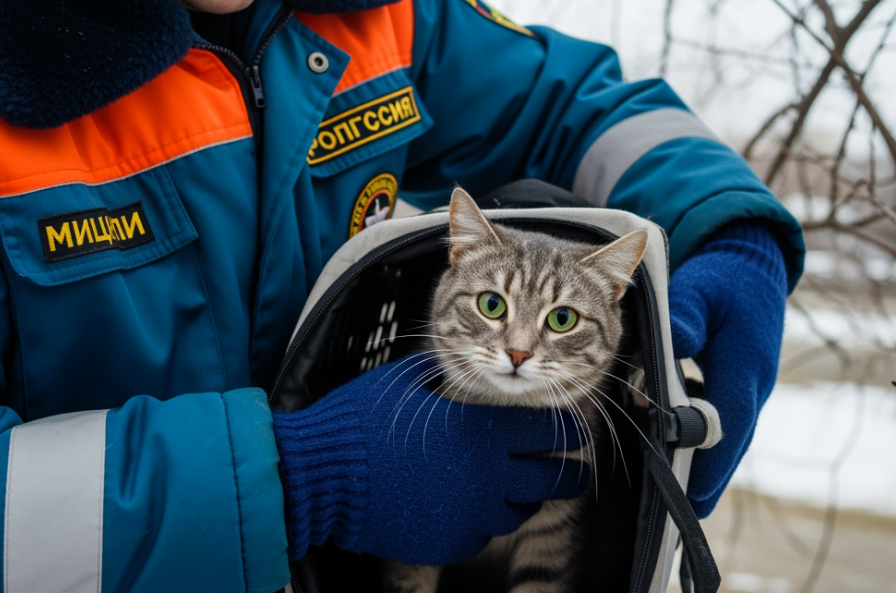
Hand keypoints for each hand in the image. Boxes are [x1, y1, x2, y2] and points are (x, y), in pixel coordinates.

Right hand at [273, 356, 587, 564]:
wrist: (319, 479)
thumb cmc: (360, 422)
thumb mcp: (407, 381)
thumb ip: (447, 368)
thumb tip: (460, 352)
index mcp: (483, 428)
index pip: (552, 430)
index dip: (569, 427)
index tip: (576, 428)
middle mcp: (489, 475)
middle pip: (555, 479)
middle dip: (570, 473)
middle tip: (574, 469)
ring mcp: (473, 515)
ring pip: (523, 510)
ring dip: (525, 497)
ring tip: (517, 487)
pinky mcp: (454, 543)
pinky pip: (486, 533)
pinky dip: (485, 519)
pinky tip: (470, 504)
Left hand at [668, 222, 787, 516]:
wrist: (750, 263)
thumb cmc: (723, 277)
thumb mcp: (701, 288)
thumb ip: (685, 315)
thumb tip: (674, 342)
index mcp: (744, 365)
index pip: (729, 425)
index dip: (713, 464)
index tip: (695, 500)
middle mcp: (750, 383)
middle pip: (730, 441)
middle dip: (708, 477)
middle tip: (682, 513)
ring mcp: (746, 385)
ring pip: (725, 431)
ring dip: (702, 457)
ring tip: (674, 490)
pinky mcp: (735, 382)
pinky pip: (719, 416)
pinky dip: (697, 431)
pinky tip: (669, 439)